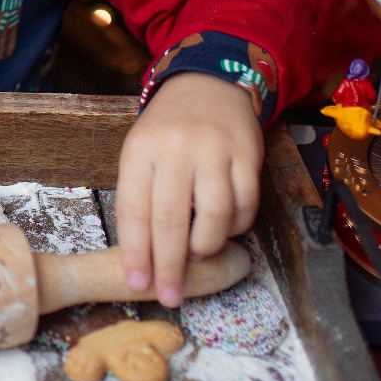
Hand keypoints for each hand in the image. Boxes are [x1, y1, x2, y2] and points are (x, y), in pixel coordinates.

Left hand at [115, 71, 263, 307]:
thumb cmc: (169, 130)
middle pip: (170, 219)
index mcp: (140, 150)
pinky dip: (236, 227)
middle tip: (170, 295)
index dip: (136, 252)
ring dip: (206, 247)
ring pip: (213, 216)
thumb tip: (147, 257)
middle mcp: (176, 148)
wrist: (207, 85)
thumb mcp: (142, 152)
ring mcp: (214, 149)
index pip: (134, 209)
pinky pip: (245, 205)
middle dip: (169, 266)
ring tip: (200, 254)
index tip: (137, 282)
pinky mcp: (247, 153)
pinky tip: (225, 228)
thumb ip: (143, 196)